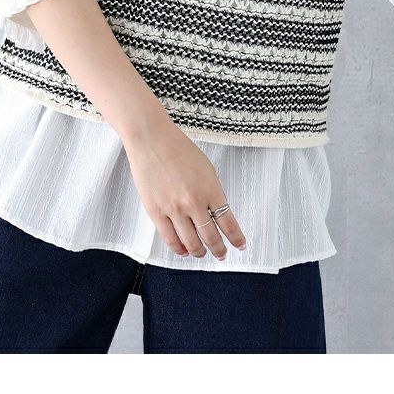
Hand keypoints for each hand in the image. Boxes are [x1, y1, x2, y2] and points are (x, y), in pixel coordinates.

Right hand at [122, 117, 246, 260]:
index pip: (228, 223)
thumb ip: (212, 192)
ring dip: (199, 252)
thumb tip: (215, 213)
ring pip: (191, 243)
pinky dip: (179, 249)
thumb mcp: (206, 168)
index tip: (240, 245)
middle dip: (219, 249)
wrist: (152, 140)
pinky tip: (184, 250)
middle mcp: (195, 202)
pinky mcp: (156, 212)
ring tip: (202, 253)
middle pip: (211, 237)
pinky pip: (170, 239)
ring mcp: (175, 209)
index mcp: (211, 189)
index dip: (236, 239)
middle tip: (222, 254)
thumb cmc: (179, 149)